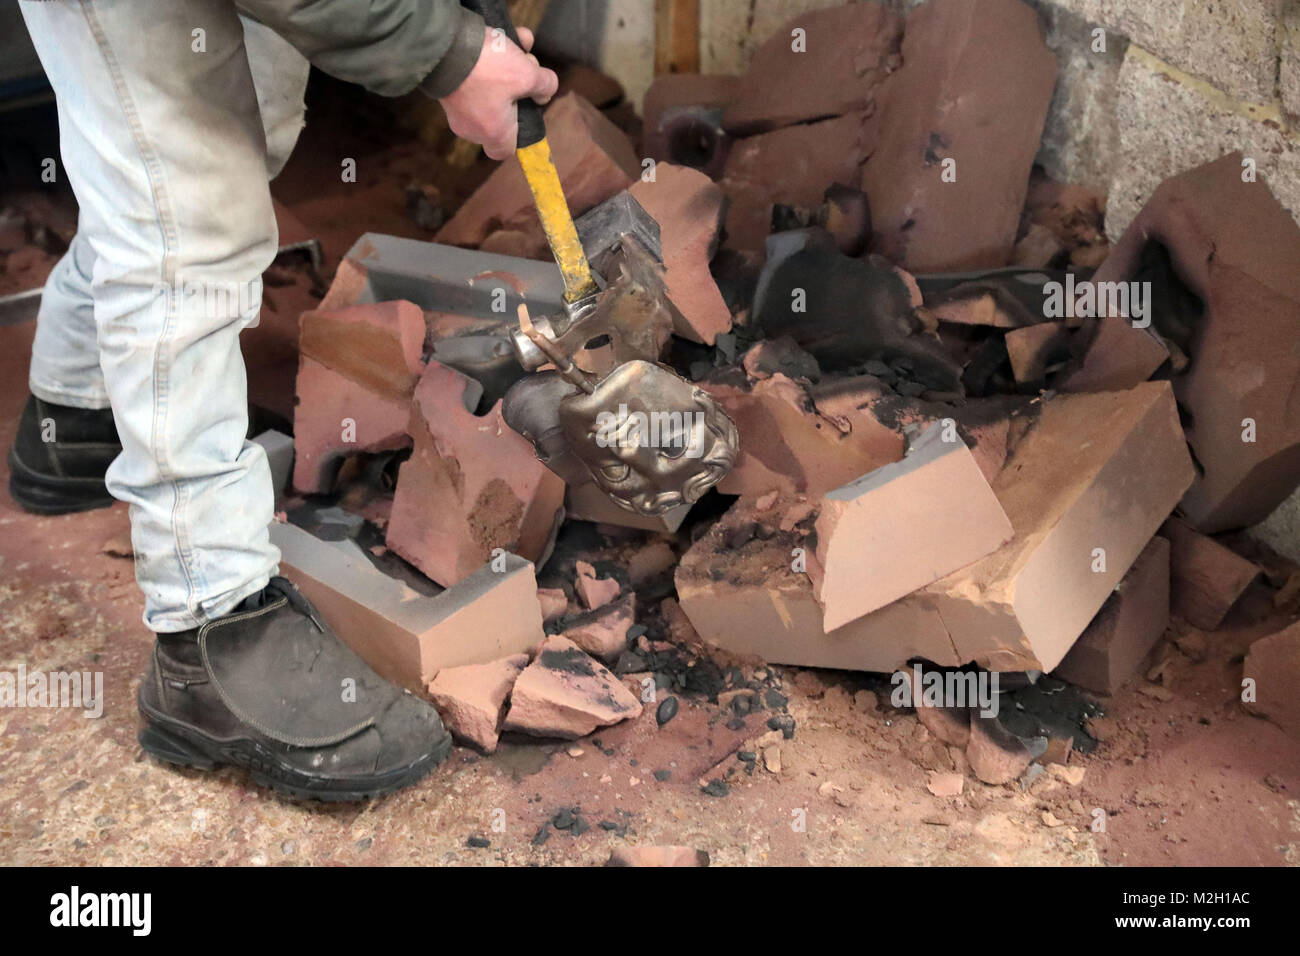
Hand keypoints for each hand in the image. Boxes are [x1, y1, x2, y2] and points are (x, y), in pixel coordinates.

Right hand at [439, 26, 557, 160]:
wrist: (443, 44)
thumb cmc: (487, 69)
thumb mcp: (527, 74)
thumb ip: (544, 86)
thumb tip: (545, 93)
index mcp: (492, 132)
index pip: (505, 150)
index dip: (519, 133)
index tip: (528, 108)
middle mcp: (472, 126)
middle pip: (503, 114)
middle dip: (519, 87)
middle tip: (527, 67)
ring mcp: (457, 106)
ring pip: (491, 89)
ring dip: (510, 65)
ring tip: (520, 43)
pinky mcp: (448, 85)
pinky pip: (475, 76)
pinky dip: (490, 58)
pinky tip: (504, 35)